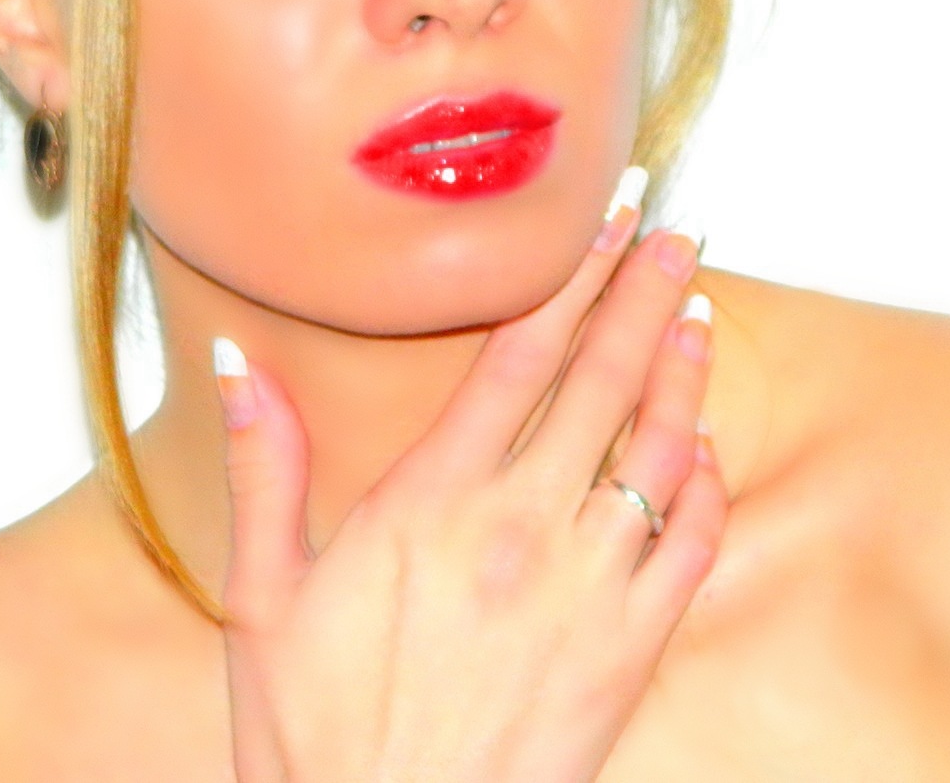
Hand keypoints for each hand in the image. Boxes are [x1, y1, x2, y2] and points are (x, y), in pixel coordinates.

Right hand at [212, 170, 726, 782]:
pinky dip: (707, 483)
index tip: (605, 218)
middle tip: (675, 226)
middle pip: (602, 379)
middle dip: (643, 292)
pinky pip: (690, 547)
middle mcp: (519, 530)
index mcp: (429, 503)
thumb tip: (242, 362)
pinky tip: (706, 443)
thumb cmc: (315, 740)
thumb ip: (267, 470)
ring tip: (698, 308)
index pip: (519, 355)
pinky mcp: (628, 654)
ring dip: (684, 370)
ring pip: (659, 450)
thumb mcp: (260, 600)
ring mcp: (586, 592)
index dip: (571, 276)